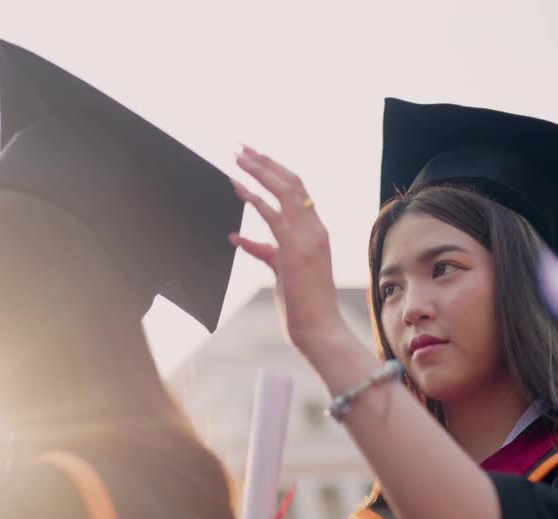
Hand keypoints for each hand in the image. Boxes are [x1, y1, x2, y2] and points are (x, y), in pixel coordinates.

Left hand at [230, 146, 349, 356]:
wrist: (320, 331)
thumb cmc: (303, 308)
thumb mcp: (282, 273)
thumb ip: (266, 252)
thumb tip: (242, 239)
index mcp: (317, 233)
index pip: (299, 192)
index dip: (276, 171)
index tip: (255, 159)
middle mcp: (315, 229)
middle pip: (292, 182)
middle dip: (265, 162)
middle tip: (241, 147)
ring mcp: (307, 238)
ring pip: (284, 190)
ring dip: (258, 170)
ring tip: (236, 157)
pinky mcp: (294, 250)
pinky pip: (272, 215)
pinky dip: (253, 198)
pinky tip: (236, 186)